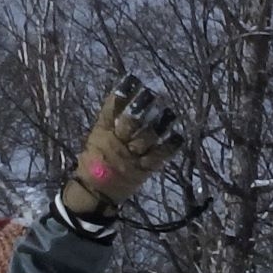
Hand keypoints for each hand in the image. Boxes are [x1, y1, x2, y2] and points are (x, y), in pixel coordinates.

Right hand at [62, 75, 184, 215]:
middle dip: (141, 107)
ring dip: (159, 123)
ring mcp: (131, 156)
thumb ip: (109, 120)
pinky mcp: (144, 169)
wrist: (96, 192)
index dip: (122, 94)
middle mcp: (117, 142)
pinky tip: (177, 135)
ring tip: (168, 111)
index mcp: (102, 132)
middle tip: (152, 94)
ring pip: (147, 137)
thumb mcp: (96, 138)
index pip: (111, 109)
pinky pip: (159, 156)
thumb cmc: (96, 160)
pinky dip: (170, 145)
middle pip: (130, 122)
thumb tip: (128, 96)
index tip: (133, 80)